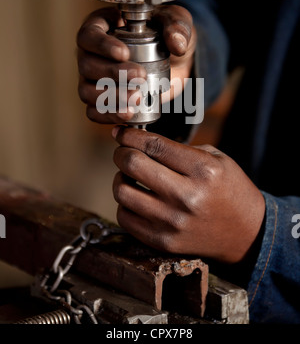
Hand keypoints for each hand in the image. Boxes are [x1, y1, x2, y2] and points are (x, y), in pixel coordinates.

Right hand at [76, 5, 195, 123]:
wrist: (173, 61)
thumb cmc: (166, 33)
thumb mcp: (176, 21)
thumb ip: (177, 26)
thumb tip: (176, 44)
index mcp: (101, 26)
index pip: (89, 35)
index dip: (102, 45)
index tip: (124, 53)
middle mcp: (91, 53)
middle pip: (87, 65)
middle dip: (113, 74)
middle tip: (140, 77)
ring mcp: (93, 79)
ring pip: (87, 90)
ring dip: (111, 97)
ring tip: (137, 99)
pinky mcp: (100, 100)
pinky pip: (94, 111)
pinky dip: (108, 115)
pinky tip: (128, 114)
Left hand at [112, 126, 265, 263]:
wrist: (246, 233)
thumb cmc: (229, 189)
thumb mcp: (216, 159)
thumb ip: (180, 149)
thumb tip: (138, 141)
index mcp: (203, 170)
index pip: (153, 145)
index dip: (130, 135)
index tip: (120, 132)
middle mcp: (186, 196)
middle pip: (133, 164)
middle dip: (121, 153)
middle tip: (124, 151)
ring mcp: (173, 222)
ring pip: (122, 192)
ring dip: (120, 178)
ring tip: (129, 175)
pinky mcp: (163, 242)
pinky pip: (125, 218)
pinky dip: (124, 204)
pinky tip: (135, 197)